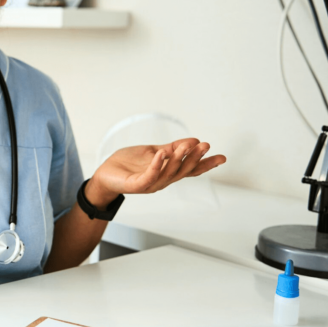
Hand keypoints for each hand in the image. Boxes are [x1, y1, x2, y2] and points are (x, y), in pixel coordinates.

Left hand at [86, 138, 225, 205]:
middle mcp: (162, 180)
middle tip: (205, 146)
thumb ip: (171, 148)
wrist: (105, 174)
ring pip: (169, 172)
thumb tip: (193, 141)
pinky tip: (161, 154)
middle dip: (194, 158)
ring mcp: (150, 184)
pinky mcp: (137, 185)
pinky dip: (156, 165)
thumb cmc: (127, 165)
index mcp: (167, 172)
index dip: (206, 164)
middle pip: (183, 171)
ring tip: (185, 146)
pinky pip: (149, 175)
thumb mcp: (153, 152)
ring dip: (178, 159)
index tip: (222, 158)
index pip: (190, 169)